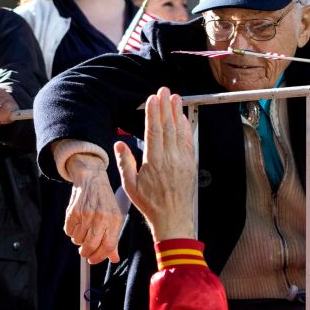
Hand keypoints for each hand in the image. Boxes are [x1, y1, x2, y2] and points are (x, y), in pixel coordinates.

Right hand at [64, 153, 122, 263]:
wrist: (92, 177)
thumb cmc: (105, 200)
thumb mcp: (114, 217)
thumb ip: (114, 239)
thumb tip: (114, 258)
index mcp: (114, 219)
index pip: (108, 246)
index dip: (100, 257)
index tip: (93, 260)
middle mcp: (101, 217)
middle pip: (91, 246)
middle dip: (86, 253)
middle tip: (85, 252)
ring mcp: (86, 214)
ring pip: (78, 240)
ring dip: (78, 240)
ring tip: (82, 231)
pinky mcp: (73, 211)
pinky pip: (68, 231)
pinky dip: (71, 231)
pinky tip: (76, 224)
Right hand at [115, 87, 195, 241]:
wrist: (173, 218)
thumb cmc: (151, 204)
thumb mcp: (130, 186)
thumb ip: (125, 163)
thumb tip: (119, 144)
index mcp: (154, 162)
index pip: (154, 131)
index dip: (153, 113)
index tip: (152, 99)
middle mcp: (170, 159)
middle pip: (168, 126)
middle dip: (165, 106)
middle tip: (164, 91)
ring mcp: (182, 161)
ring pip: (179, 131)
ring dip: (177, 113)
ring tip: (175, 98)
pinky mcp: (190, 164)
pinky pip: (188, 141)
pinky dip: (185, 127)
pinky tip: (183, 118)